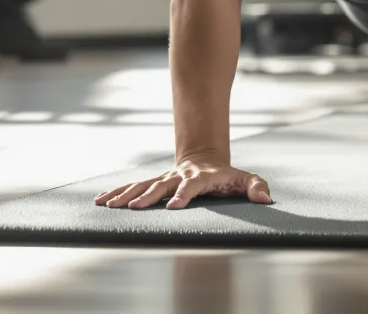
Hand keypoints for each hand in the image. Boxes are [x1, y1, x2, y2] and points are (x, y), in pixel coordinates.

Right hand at [94, 158, 272, 209]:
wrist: (206, 159)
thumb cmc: (228, 176)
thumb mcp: (245, 179)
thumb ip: (257, 187)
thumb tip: (266, 199)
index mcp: (201, 178)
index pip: (191, 187)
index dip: (183, 196)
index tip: (173, 208)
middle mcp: (180, 176)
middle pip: (161, 186)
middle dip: (148, 196)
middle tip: (134, 207)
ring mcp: (165, 178)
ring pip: (143, 185)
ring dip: (126, 194)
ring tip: (109, 205)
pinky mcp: (155, 181)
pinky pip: (134, 186)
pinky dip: (117, 192)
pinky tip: (101, 200)